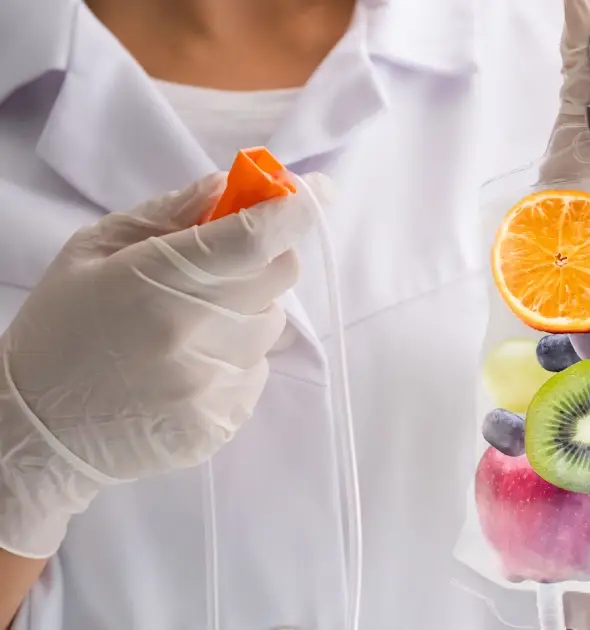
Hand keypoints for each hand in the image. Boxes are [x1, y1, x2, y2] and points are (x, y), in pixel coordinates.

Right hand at [0, 172, 330, 558]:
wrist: (37, 432)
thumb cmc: (63, 328)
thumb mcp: (95, 251)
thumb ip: (169, 215)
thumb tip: (231, 187)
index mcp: (157, 283)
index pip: (256, 238)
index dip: (297, 208)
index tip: (317, 191)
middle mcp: (193, 336)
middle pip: (279, 276)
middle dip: (261, 261)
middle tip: (219, 269)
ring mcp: (210, 387)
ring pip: (270, 326)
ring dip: (244, 315)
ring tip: (185, 329)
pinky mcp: (220, 425)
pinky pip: (256, 372)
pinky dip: (233, 361)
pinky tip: (183, 369)